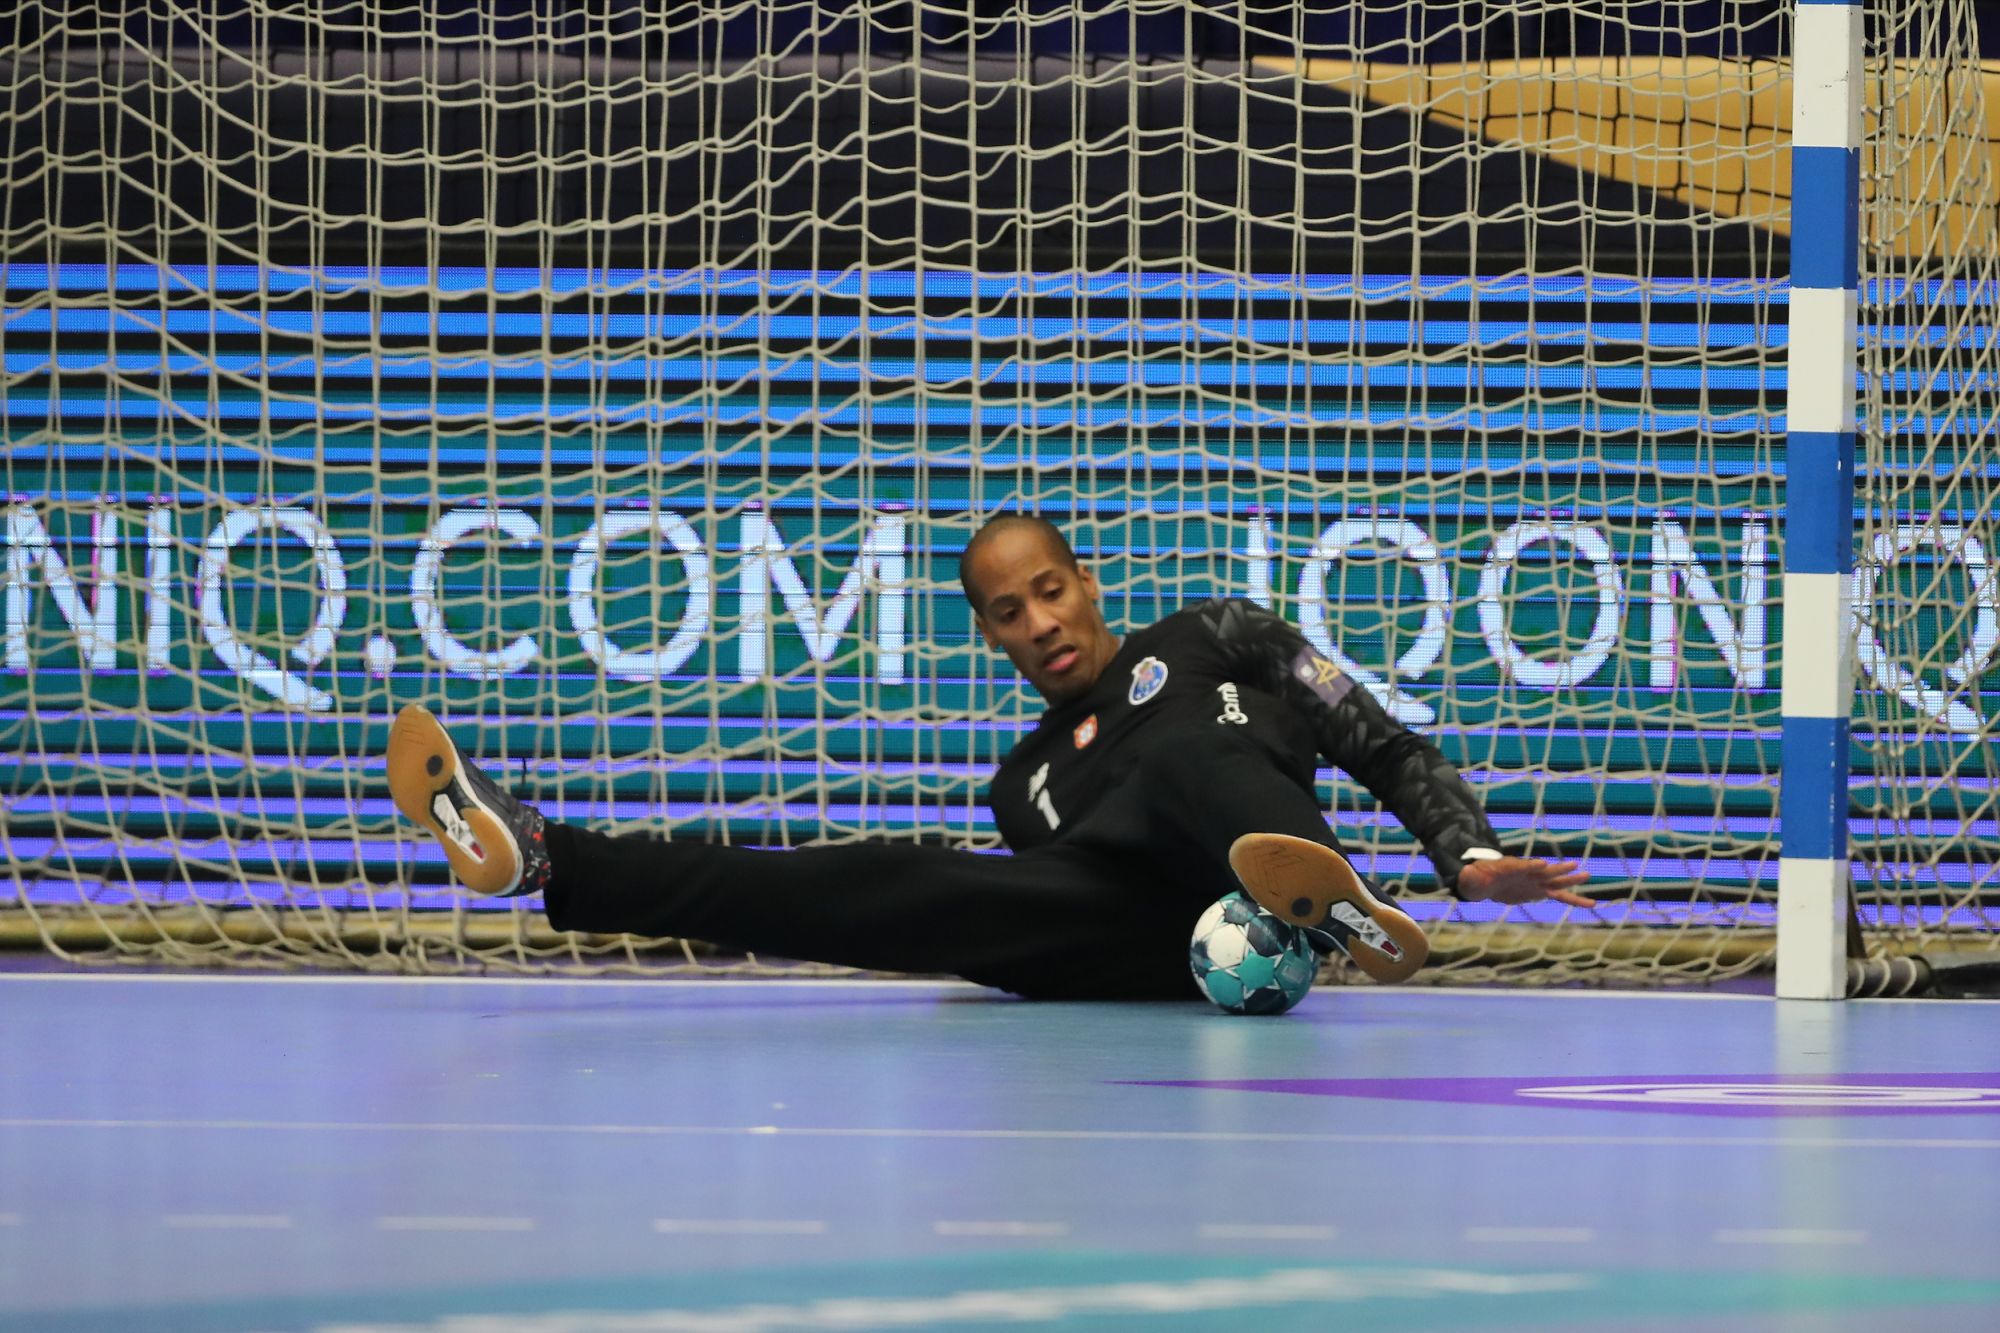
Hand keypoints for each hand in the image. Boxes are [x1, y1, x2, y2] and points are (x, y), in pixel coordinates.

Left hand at [1458, 856, 1592, 908]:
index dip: (1531, 865)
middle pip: (1545, 871)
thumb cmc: (1477, 877)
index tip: (1542, 864)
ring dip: (1571, 879)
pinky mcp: (1539, 891)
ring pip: (1557, 881)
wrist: (1485, 881)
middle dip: (1559, 869)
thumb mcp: (1471, 878)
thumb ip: (1471, 876)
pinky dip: (1573, 900)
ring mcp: (1535, 882)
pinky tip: (1590, 903)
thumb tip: (1467, 873)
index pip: (1522, 866)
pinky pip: (1559, 896)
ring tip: (1588, 875)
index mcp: (1510, 868)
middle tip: (1576, 866)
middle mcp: (1526, 873)